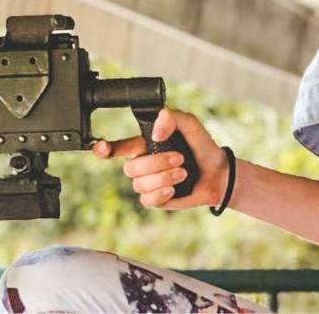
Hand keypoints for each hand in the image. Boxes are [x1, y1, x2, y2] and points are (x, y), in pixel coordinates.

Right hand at [92, 108, 228, 209]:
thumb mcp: (190, 124)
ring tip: (183, 172)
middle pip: (130, 168)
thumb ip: (171, 118)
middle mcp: (142, 163)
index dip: (104, 149)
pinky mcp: (155, 199)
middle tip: (179, 159)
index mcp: (144, 144)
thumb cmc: (202, 147)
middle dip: (156, 163)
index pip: (117, 147)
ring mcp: (148, 182)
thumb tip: (155, 133)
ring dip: (164, 177)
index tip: (101, 148)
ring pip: (139, 184)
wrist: (217, 173)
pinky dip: (161, 193)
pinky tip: (174, 189)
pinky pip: (147, 199)